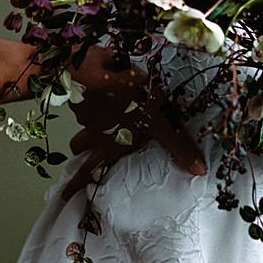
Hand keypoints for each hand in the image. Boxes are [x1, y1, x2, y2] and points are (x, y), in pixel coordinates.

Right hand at [62, 46, 206, 202]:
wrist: (105, 67)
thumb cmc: (132, 100)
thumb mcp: (162, 123)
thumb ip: (179, 146)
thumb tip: (199, 170)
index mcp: (110, 144)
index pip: (89, 171)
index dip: (76, 184)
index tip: (64, 195)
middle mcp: (94, 131)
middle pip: (78, 148)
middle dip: (81, 151)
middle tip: (84, 153)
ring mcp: (85, 111)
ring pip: (80, 124)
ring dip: (86, 126)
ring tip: (94, 122)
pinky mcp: (84, 91)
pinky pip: (83, 101)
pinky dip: (90, 100)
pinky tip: (101, 91)